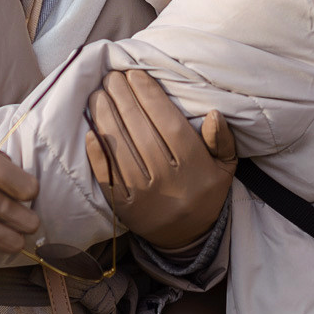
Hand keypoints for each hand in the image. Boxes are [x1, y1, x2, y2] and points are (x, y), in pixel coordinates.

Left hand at [84, 70, 237, 249]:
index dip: (148, 95)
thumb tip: (214, 113)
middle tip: (112, 77)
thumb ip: (221, 140)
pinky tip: (89, 130)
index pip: (167, 122)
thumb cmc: (204, 192)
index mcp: (193, 165)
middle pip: (140, 130)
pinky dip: (96, 153)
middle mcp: (167, 179)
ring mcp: (143, 194)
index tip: (135, 74)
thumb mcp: (224, 167)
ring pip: (120, 148)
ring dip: (105, 117)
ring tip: (98, 94)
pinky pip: (107, 176)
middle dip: (123, 98)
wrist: (186, 238)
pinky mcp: (123, 208)